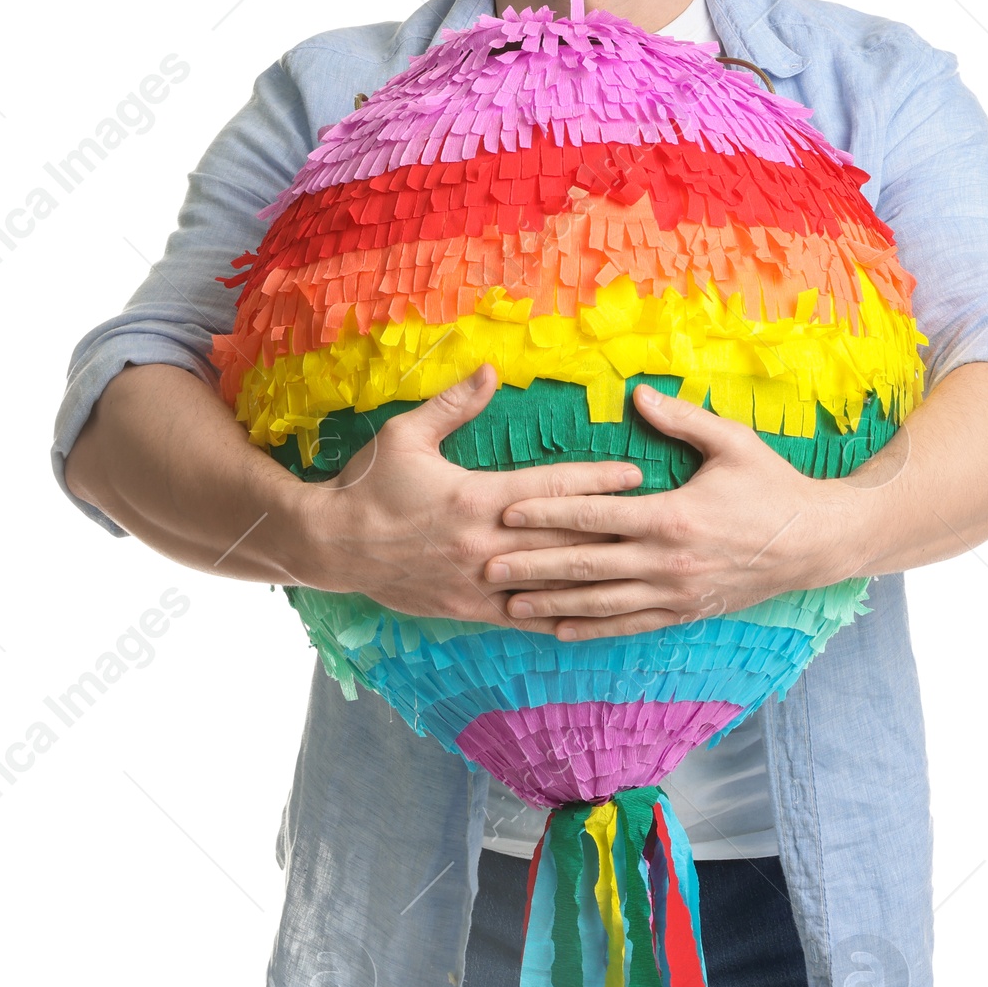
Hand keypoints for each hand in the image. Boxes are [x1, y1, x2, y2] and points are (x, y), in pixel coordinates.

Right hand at [285, 363, 641, 627]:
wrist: (330, 545)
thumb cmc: (368, 483)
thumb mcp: (406, 435)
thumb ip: (454, 405)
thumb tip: (491, 371)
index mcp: (474, 498)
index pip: (551, 487)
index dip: (596, 481)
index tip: (635, 474)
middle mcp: (483, 543)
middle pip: (562, 537)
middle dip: (612, 528)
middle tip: (657, 522)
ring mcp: (476, 582)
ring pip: (548, 582)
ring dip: (594, 575)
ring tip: (637, 568)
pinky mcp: (465, 609)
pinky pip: (521, 616)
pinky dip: (557, 615)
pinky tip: (588, 615)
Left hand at [483, 384, 869, 639]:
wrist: (816, 541)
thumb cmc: (772, 485)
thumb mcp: (731, 442)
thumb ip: (680, 419)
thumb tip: (637, 394)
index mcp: (672, 516)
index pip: (594, 515)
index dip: (546, 514)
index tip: (505, 512)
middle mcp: (668, 562)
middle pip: (585, 565)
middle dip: (531, 565)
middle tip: (485, 565)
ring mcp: (676, 594)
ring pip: (600, 603)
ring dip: (550, 603)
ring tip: (507, 603)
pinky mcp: (686, 613)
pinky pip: (630, 626)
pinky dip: (591, 629)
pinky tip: (558, 630)